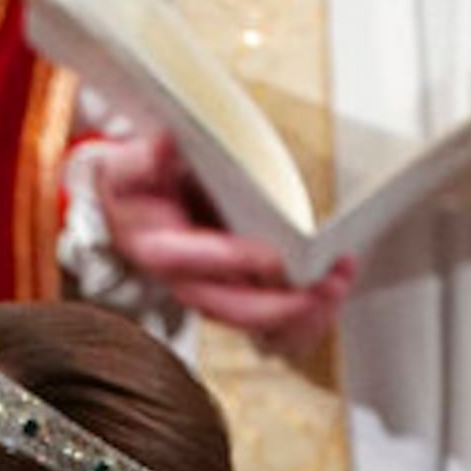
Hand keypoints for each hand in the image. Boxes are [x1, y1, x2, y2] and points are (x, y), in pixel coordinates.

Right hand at [80, 131, 355, 357]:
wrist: (137, 209)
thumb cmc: (141, 188)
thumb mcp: (133, 165)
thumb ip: (147, 159)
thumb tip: (165, 147)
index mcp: (158, 248)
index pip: (190, 261)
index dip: (230, 261)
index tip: (272, 257)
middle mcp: (186, 282)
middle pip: (232, 309)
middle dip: (280, 305)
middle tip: (322, 287)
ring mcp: (215, 295)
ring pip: (257, 323)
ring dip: (302, 314)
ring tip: (336, 286)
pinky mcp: (239, 297)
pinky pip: (274, 323)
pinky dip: (306, 316)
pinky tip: (332, 293)